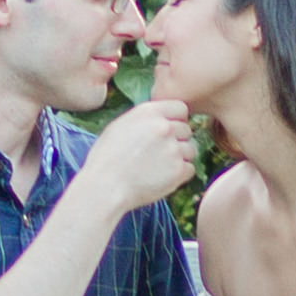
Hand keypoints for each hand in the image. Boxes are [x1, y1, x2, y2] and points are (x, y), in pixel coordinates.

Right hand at [72, 95, 198, 215]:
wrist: (104, 187)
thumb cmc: (106, 159)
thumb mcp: (120, 126)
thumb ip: (144, 119)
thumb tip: (162, 119)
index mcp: (149, 112)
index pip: (181, 108)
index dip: (176, 120)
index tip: (167, 132)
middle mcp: (164, 127)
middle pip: (186, 130)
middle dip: (177, 140)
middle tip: (158, 154)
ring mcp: (173, 149)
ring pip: (190, 150)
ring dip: (179, 158)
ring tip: (158, 167)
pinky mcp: (178, 171)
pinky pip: (190, 169)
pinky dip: (180, 175)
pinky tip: (161, 178)